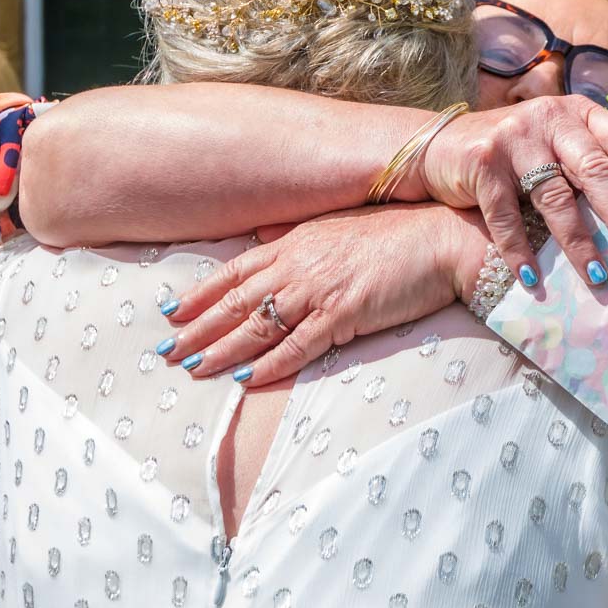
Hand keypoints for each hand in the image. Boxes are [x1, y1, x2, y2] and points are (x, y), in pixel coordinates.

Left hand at [159, 204, 489, 384]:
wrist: (442, 239)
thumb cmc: (396, 235)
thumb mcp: (338, 227)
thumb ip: (298, 238)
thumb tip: (262, 239)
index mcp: (296, 242)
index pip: (235, 271)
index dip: (200, 294)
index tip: (169, 312)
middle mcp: (299, 264)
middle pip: (236, 301)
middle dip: (197, 328)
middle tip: (165, 351)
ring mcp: (320, 289)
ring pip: (259, 325)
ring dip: (223, 350)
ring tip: (194, 369)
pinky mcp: (345, 314)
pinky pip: (298, 346)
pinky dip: (270, 364)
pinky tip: (246, 380)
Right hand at [416, 94, 607, 286]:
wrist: (438, 148)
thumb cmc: (512, 159)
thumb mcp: (555, 150)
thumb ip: (590, 169)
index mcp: (578, 114)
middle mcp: (550, 118)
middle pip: (596, 170)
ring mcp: (515, 136)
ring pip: (555, 197)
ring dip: (578, 243)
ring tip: (596, 277)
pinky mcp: (482, 160)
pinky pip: (506, 214)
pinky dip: (519, 250)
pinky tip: (532, 278)